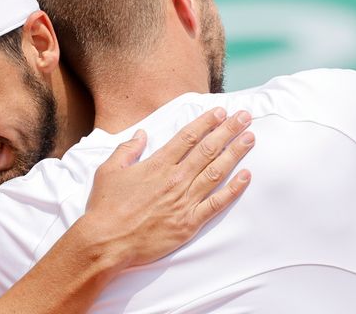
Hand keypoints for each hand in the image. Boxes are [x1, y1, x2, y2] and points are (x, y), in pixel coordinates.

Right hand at [81, 107, 253, 269]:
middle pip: (208, 149)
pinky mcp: (189, 223)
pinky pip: (217, 203)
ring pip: (216, 171)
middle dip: (228, 131)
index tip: (221, 112)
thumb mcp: (109, 170)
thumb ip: (127, 149)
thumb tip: (142, 134)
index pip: (188, 137)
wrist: (106, 242)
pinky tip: (246, 176)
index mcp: (157, 165)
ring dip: (235, 153)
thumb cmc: (105, 207)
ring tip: (250, 138)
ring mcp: (184, 201)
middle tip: (244, 117)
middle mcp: (175, 179)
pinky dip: (234, 189)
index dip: (206, 122)